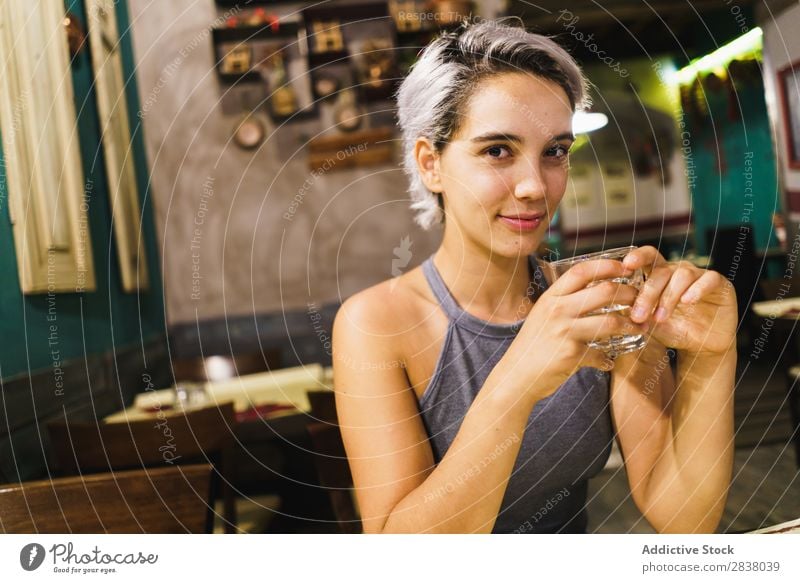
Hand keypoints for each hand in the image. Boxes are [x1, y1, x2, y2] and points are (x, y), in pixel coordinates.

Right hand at [508, 258, 648, 399]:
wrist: (516, 376)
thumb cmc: (532, 345)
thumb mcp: (542, 315)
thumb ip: (563, 302)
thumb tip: (593, 290)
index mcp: (550, 297)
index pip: (581, 271)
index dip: (607, 265)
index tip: (625, 268)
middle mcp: (557, 310)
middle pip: (604, 291)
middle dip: (630, 294)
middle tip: (640, 300)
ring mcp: (564, 331)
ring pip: (611, 322)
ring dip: (630, 325)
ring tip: (639, 328)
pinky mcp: (572, 354)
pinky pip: (601, 353)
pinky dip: (607, 359)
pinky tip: (608, 362)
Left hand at [623, 246, 736, 355]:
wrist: (702, 347)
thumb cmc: (673, 330)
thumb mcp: (650, 323)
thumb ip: (637, 312)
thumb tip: (617, 307)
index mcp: (660, 275)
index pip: (649, 257)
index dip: (639, 257)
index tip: (627, 264)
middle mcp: (678, 270)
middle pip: (661, 271)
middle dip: (648, 294)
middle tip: (639, 315)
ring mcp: (699, 275)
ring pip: (682, 275)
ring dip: (668, 296)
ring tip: (660, 318)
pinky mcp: (719, 284)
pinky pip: (709, 279)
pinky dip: (697, 289)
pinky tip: (687, 301)